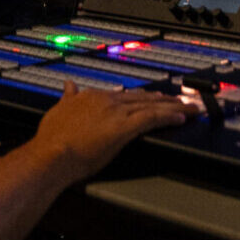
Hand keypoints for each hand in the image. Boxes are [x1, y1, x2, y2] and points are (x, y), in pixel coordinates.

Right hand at [31, 84, 188, 181]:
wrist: (52, 154)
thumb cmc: (52, 139)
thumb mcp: (58, 111)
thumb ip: (67, 97)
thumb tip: (69, 85)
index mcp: (92, 97)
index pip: (123, 95)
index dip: (141, 97)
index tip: (152, 97)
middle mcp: (107, 101)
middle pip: (141, 98)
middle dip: (162, 99)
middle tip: (179, 99)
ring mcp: (116, 113)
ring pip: (151, 106)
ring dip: (172, 107)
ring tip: (187, 107)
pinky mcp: (123, 128)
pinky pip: (152, 119)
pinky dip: (168, 117)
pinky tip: (180, 118)